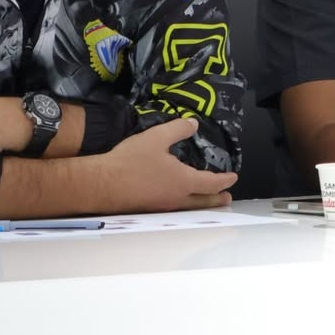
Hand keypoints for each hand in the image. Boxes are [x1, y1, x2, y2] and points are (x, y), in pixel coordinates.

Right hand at [96, 118, 236, 212]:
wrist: (100, 184)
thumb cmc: (131, 161)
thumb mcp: (157, 137)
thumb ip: (178, 129)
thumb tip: (194, 124)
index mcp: (183, 182)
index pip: (210, 183)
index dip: (223, 180)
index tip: (233, 178)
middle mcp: (176, 199)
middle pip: (203, 202)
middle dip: (217, 199)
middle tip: (227, 198)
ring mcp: (161, 207)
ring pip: (188, 207)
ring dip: (201, 204)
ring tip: (206, 201)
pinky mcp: (148, 210)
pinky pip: (174, 209)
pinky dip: (185, 205)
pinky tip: (177, 198)